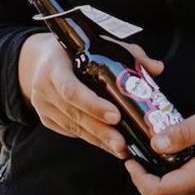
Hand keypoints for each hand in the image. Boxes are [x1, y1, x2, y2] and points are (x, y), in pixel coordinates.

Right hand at [16, 32, 162, 159]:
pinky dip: (90, 139)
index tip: (116, 115)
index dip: (93, 104)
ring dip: (98, 139)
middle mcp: (44, 87)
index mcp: (54, 65)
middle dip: (100, 131)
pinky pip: (70, 132)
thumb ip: (128, 54)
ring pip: (73, 127)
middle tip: (123, 144)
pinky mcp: (45, 118)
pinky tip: (107, 144)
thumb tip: (157, 68)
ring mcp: (42, 106)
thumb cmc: (74, 51)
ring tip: (121, 149)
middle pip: (74, 114)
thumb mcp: (97, 45)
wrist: (38, 59)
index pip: (71, 89)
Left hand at [124, 98, 194, 194]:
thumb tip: (155, 144)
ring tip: (149, 158)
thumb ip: (182, 132)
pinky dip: (170, 183)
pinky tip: (168, 163)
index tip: (131, 159)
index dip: (138, 178)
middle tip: (136, 158)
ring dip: (155, 183)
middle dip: (143, 181)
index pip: (159, 192)